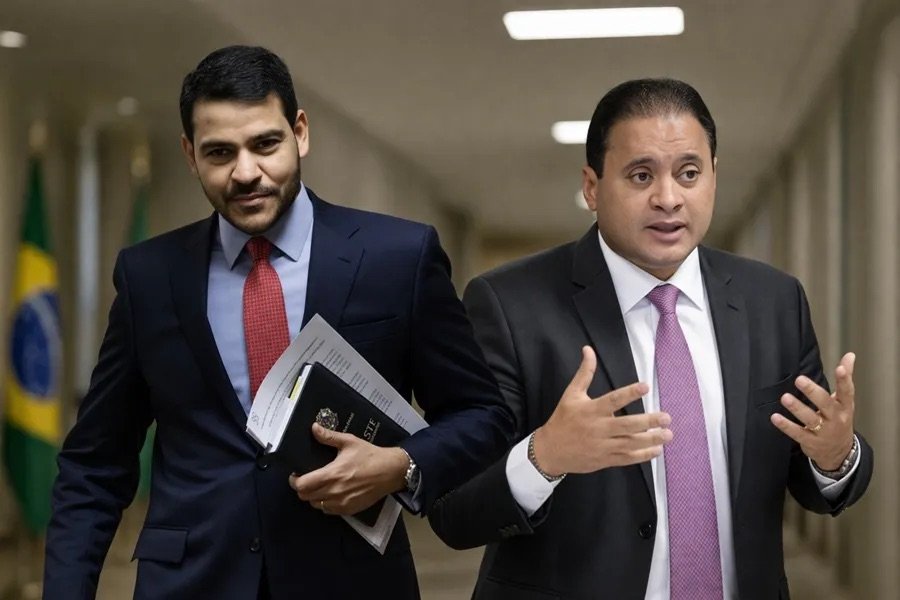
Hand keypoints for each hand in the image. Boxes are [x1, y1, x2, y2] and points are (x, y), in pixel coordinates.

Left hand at [288, 423, 408, 514]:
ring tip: (320, 486)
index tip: (296, 475)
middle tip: (307, 479)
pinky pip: (329, 511)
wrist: (390, 471)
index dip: (295, 480)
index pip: (302, 485)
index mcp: (332, 474)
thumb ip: (329, 437)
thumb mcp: (349, 442)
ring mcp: (341, 503)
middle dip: (303, 488)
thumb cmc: (370, 455)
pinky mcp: (349, 510)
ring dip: (314, 497)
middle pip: (305, 497)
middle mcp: (334, 492)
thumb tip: (314, 428)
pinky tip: (332, 493)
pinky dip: (326, 504)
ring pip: (316, 505)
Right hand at [532, 346, 671, 475]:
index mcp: (591, 410)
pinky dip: (642, 455)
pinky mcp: (605, 459)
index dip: (629, 393)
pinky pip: (627, 458)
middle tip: (666, 417)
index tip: (645, 386)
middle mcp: (598, 428)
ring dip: (650, 439)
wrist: (550, 450)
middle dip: (648, 421)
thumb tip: (588, 349)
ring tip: (667, 434)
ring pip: (630, 443)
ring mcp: (603, 446)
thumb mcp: (571, 394)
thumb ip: (584, 373)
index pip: (613, 400)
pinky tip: (656, 450)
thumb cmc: (563, 419)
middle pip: (627, 425)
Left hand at [770, 352, 855, 469]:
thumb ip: (845, 378)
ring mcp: (824, 432)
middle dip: (812, 392)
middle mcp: (836, 419)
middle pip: (825, 404)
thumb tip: (850, 355)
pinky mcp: (810, 442)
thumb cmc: (839, 419)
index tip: (840, 368)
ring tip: (785, 398)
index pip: (847, 392)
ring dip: (797, 408)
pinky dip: (786, 426)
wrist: (839, 452)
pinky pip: (797, 433)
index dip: (844, 380)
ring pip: (810, 419)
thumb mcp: (845, 401)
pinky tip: (775, 417)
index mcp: (844, 407)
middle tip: (799, 379)